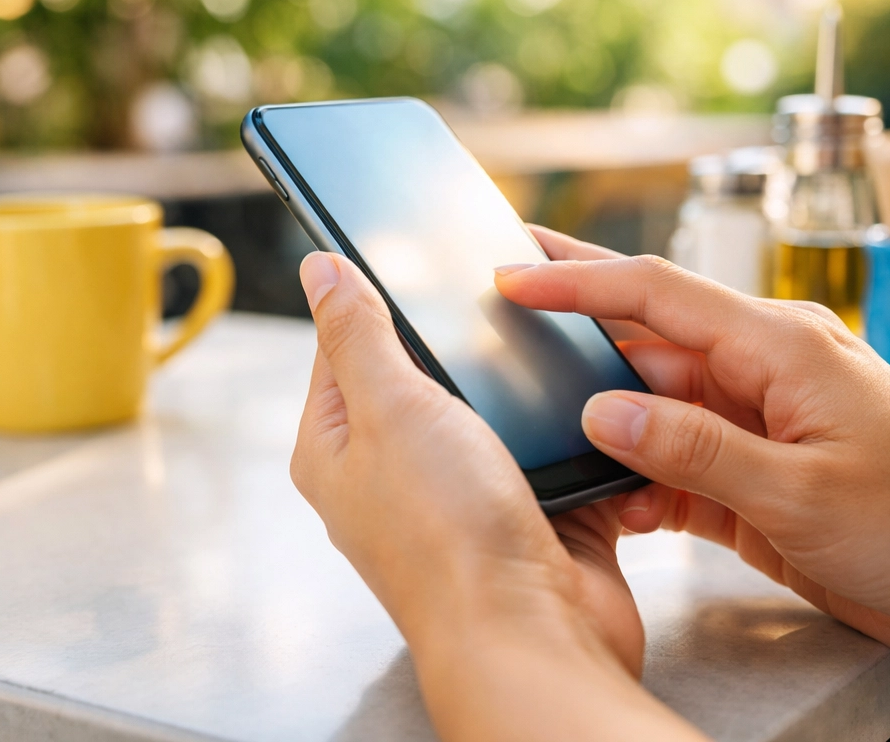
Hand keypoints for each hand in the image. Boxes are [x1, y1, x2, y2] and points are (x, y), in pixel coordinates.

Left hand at [293, 252, 704, 741]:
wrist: (533, 635)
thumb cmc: (447, 533)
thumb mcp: (391, 406)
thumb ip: (357, 333)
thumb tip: (318, 268)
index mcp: (337, 445)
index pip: (341, 344)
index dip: (373, 294)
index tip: (411, 254)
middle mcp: (389, 469)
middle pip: (417, 370)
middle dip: (456, 336)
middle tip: (490, 294)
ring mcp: (453, 489)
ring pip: (482, 403)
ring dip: (510, 380)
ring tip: (540, 341)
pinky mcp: (513, 505)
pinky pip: (530, 442)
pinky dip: (551, 421)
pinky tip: (572, 397)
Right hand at [496, 228, 889, 674]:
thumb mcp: (804, 492)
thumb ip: (696, 449)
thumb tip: (604, 414)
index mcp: (777, 345)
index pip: (655, 293)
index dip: (577, 279)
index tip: (515, 273)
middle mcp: (759, 369)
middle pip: (647, 337)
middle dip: (576, 324)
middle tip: (508, 300)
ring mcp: (755, 418)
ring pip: (655, 403)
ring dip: (609, 422)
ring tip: (557, 433)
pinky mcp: (753, 467)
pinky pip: (678, 455)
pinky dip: (642, 474)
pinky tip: (620, 496)